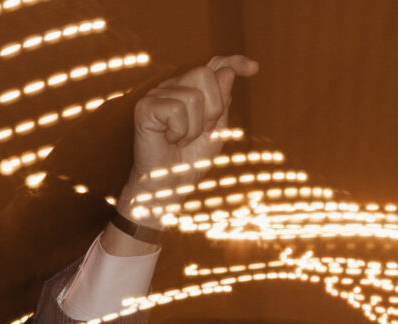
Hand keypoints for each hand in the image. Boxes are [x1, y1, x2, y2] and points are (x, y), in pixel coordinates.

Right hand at [120, 55, 258, 221]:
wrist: (168, 187)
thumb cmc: (188, 161)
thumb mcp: (216, 132)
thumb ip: (222, 103)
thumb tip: (227, 71)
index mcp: (190, 90)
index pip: (213, 66)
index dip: (233, 62)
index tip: (253, 68)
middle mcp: (172, 87)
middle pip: (205, 75)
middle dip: (211, 109)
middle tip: (198, 132)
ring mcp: (157, 95)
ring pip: (192, 96)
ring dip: (194, 127)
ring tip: (181, 140)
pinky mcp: (145, 107)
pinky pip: (176, 109)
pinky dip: (179, 131)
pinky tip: (169, 140)